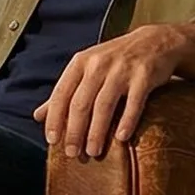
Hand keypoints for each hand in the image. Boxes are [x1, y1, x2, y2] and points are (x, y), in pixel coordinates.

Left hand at [34, 24, 193, 158]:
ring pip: (104, 104)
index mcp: (80, 63)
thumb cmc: (116, 59)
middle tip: (72, 153)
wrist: (156, 41)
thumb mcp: (87, 68)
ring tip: (92, 151)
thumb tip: (38, 116)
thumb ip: (65, 92)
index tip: (52, 141)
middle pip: (81, 103)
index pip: (61, 94)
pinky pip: (134, 102)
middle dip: (74, 131)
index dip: (55, 118)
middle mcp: (98, 65)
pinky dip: (127, 120)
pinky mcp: (144, 75)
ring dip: (97, 131)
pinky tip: (121, 138)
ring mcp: (122, 69)